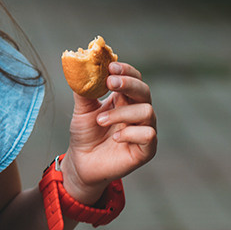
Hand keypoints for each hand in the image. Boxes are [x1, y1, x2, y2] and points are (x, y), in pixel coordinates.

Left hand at [62, 61, 156, 202]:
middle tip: (110, 83)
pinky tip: (116, 137)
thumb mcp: (81, 110)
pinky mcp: (146, 149)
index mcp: (124, 99)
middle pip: (144, 90)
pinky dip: (131, 133)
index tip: (111, 66)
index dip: (125, 70)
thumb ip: (84, 90)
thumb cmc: (85, 135)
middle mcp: (138, 112)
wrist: (81, 163)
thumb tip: (83, 68)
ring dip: (122, 113)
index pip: (133, 78)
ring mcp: (144, 130)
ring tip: (100, 120)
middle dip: (128, 83)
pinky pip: (148, 135)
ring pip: (147, 111)